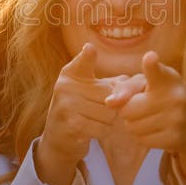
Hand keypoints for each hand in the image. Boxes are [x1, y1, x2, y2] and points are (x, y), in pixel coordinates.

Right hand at [39, 43, 118, 165]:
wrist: (59, 136)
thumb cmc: (82, 107)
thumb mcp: (91, 88)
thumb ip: (111, 82)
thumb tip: (126, 80)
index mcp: (70, 73)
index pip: (83, 62)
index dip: (87, 55)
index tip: (90, 48)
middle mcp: (65, 86)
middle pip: (109, 95)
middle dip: (112, 107)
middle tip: (99, 110)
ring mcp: (66, 106)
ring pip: (108, 114)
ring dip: (108, 121)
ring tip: (94, 120)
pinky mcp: (71, 126)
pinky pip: (103, 129)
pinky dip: (103, 132)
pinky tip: (92, 129)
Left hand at [117, 51, 185, 184]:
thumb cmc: (166, 97)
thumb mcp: (151, 84)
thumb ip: (127, 87)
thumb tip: (109, 102)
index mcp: (167, 78)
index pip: (156, 71)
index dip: (151, 65)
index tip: (150, 57)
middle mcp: (174, 97)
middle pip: (128, 109)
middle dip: (128, 110)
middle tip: (141, 107)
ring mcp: (176, 119)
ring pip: (132, 126)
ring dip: (135, 125)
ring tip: (150, 118)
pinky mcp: (175, 138)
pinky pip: (142, 140)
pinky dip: (144, 137)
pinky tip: (157, 130)